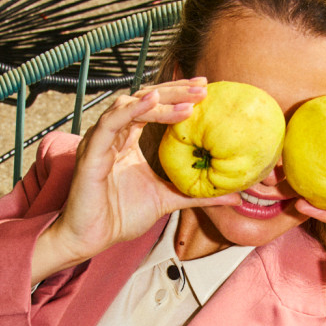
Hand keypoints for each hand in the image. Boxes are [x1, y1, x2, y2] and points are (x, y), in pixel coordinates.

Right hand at [32, 79, 240, 282]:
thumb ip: (198, 195)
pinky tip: (155, 101)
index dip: (177, 96)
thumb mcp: (168, 200)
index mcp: (127, 141)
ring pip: (130, 105)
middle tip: (203, 87)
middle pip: (144, 99)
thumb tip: (234, 195)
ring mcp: (101, 141)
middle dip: (175, 91)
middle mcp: (114, 135)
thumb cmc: (120, 217)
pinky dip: (133, 109)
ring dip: (161, 100)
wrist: (91, 238)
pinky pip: (111, 122)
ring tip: (189, 101)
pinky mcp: (92, 152)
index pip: (153, 107)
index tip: (205, 90)